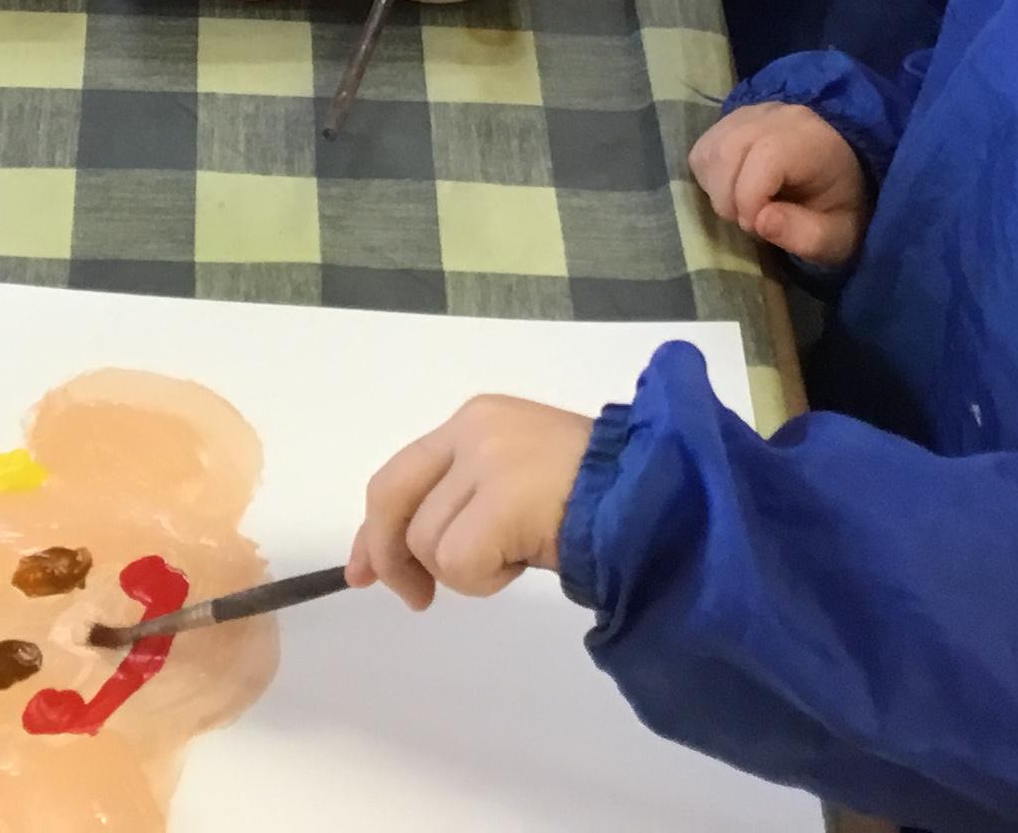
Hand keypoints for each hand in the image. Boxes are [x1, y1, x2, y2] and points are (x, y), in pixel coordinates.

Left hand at [349, 396, 595, 608]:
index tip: (364, 571)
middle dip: (392, 556)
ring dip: (466, 571)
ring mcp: (488, 460)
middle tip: (417, 598)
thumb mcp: (511, 482)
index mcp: (475, 420)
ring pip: (428, 542)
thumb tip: (381, 563)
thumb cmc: (591, 500)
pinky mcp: (503, 498)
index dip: (374, 529)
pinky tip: (524, 563)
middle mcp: (474, 430)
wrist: (652, 499)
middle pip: (391, 499)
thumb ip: (454, 501)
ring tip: (517, 555)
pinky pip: (458, 563)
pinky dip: (485, 581)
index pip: (398, 474)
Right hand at [690, 102, 869, 265]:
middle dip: (729, 199)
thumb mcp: (837, 237)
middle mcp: (779, 116)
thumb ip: (805, 235)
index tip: (758, 228)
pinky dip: (709, 177)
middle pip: (729, 150)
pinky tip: (731, 191)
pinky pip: (704, 147)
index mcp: (812, 141)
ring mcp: (752, 113)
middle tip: (750, 223)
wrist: (842, 176)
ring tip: (741, 208)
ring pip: (710, 149)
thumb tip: (760, 221)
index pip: (766, 155)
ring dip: (715, 189)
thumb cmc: (838, 210)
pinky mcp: (732, 120)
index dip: (750, 197)